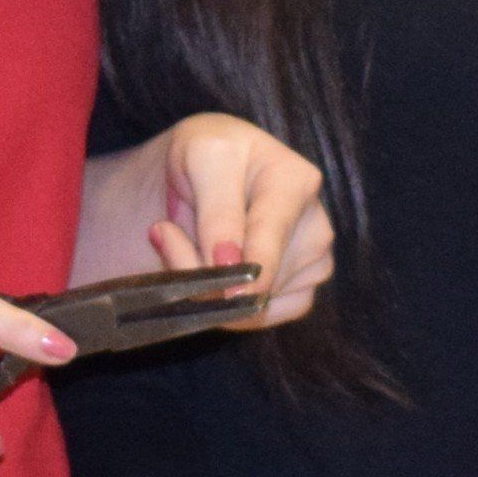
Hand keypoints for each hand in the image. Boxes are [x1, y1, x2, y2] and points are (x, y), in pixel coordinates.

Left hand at [79, 116, 331, 327]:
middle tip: (163, 236)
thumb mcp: (201, 158)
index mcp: (296, 181)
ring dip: (211, 290)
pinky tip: (214, 272)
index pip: (267, 237)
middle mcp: (314, 224)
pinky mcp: (302, 291)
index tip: (205, 271)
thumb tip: (231, 262)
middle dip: (205, 273)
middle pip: (260, 278)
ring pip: (257, 304)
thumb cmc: (204, 157)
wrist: (201, 174)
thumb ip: (218, 212)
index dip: (232, 264)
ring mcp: (314, 261)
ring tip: (186, 244)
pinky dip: (229, 309)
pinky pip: (262, 319)